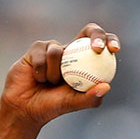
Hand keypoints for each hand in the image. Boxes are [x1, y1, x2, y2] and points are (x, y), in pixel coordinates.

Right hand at [0, 23, 120, 127]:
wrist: (25, 107)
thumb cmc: (52, 106)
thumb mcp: (73, 104)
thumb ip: (90, 98)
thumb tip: (106, 86)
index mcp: (85, 62)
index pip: (102, 45)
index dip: (110, 41)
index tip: (114, 50)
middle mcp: (72, 51)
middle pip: (89, 31)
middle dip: (97, 35)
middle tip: (98, 48)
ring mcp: (54, 47)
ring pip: (59, 51)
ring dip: (55, 72)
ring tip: (49, 84)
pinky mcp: (37, 48)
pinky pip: (43, 54)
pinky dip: (42, 71)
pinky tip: (37, 79)